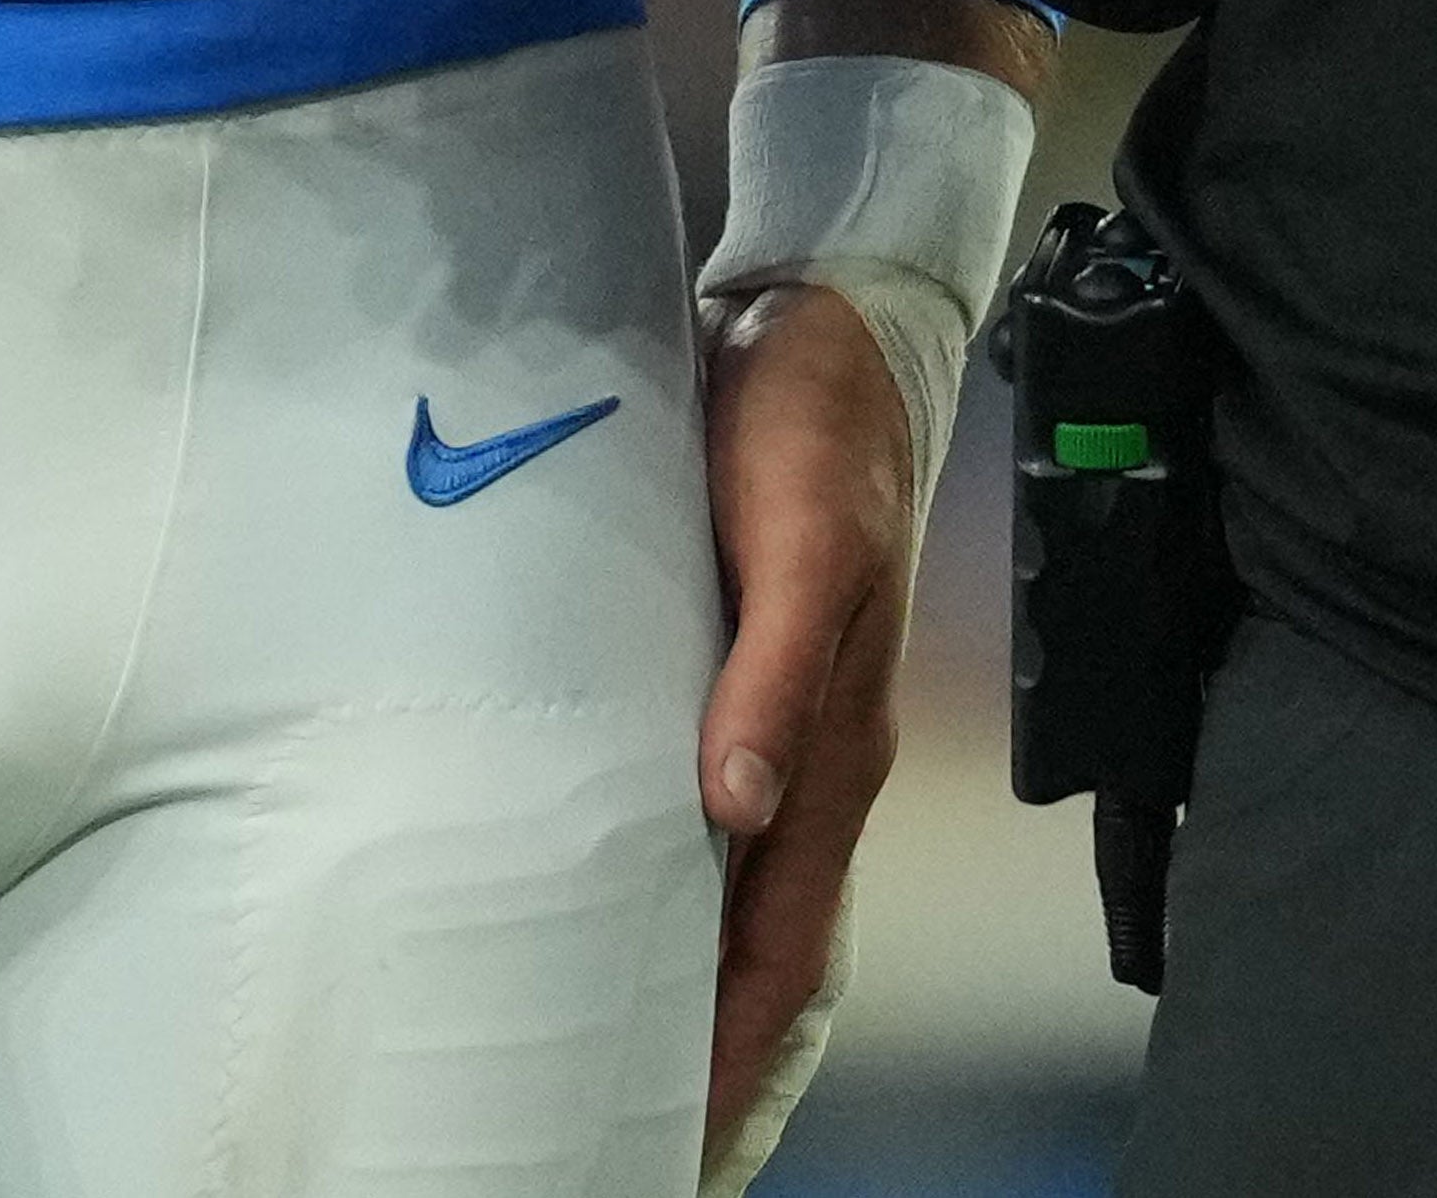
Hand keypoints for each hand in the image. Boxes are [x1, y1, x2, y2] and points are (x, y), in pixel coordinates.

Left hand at [689, 275, 916, 1177]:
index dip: (733, 1054)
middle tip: (614, 1137)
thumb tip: (739, 803)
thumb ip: (775, 663)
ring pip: (730, 899)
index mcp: (832, 748)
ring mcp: (770, 724)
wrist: (826, 320)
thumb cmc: (816, 424)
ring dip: (682, 987)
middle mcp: (805, 759)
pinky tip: (608, 914)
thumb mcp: (803, 531)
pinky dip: (667, 895)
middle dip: (703, 1056)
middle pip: (759, 952)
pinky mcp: (729, 677)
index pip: (784, 949)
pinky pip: (702, 824)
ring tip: (604, 1069)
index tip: (674, 1144)